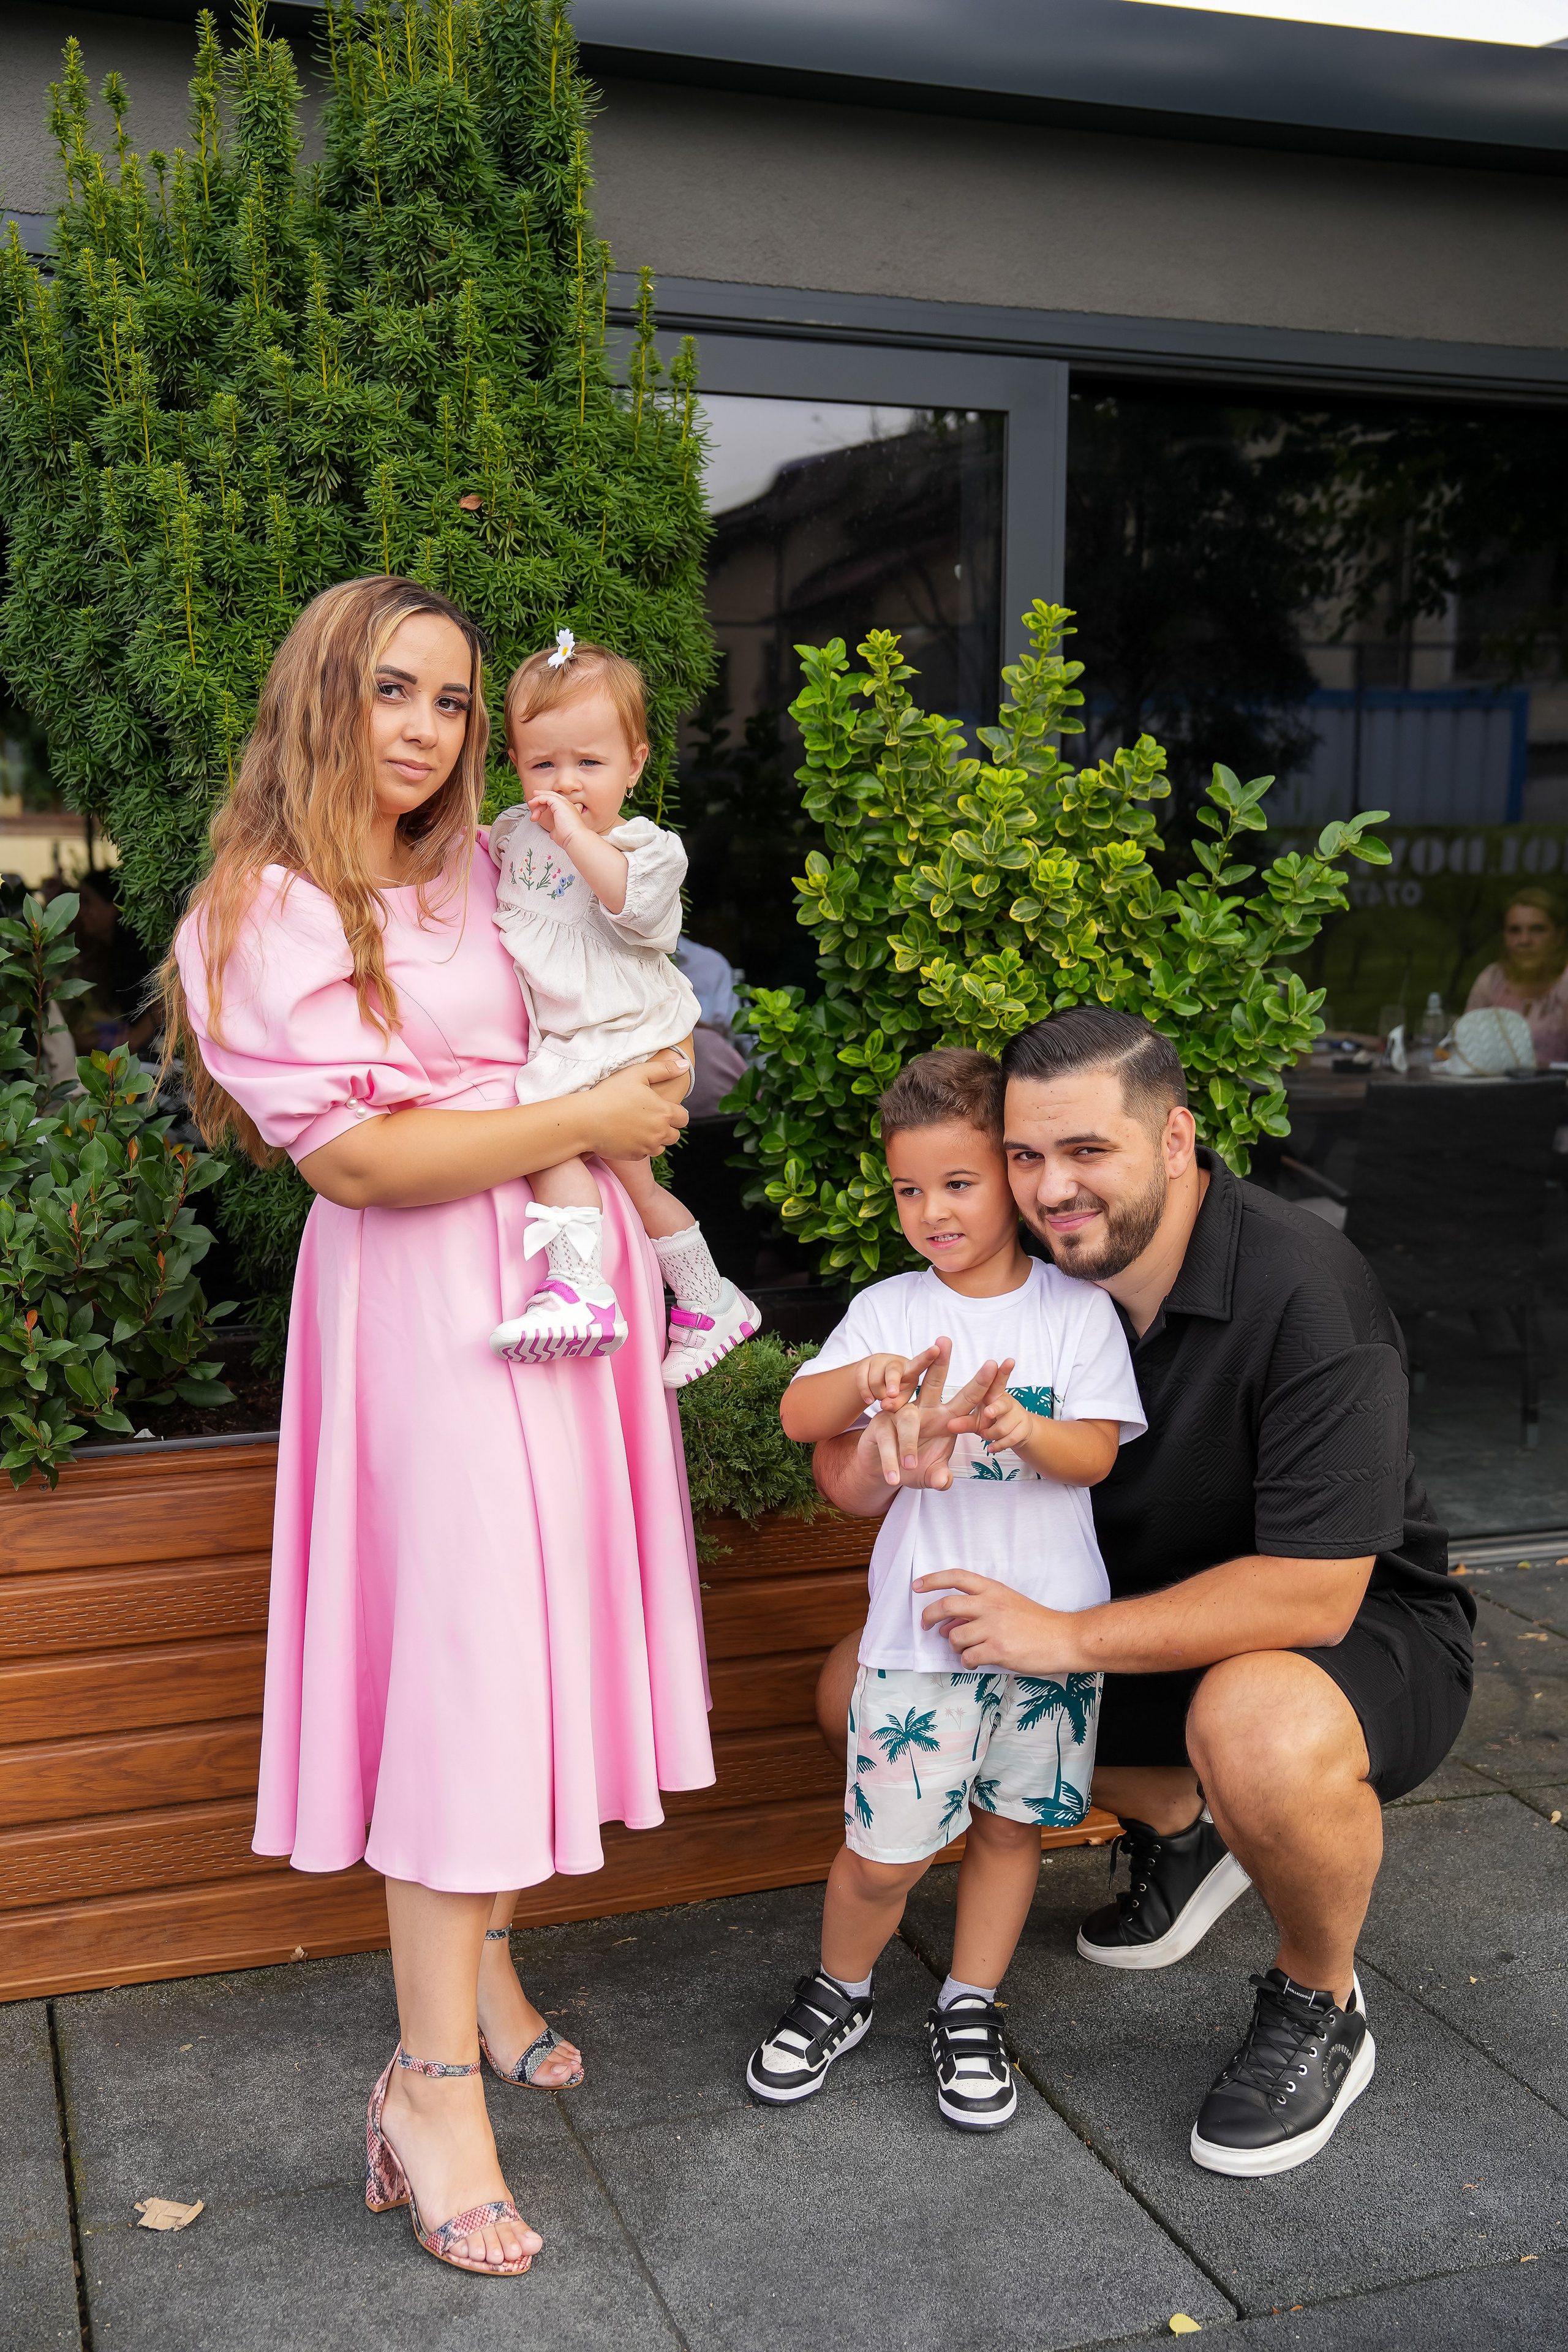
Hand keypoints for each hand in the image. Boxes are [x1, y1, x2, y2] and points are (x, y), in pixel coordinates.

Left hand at [527, 788, 586, 845]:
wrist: (575, 839)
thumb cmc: (568, 838)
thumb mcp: (559, 833)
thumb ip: (555, 829)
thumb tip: (552, 832)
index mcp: (569, 812)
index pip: (558, 802)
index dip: (548, 802)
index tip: (539, 808)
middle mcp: (568, 806)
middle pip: (553, 796)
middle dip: (542, 797)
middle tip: (533, 801)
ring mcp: (565, 803)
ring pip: (549, 795)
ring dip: (538, 799)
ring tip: (531, 804)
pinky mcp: (560, 803)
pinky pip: (546, 797)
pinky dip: (538, 799)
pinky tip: (533, 803)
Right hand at [580, 1054, 689, 1158]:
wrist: (585, 1120)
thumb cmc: (610, 1093)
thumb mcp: (637, 1073)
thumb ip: (664, 1069)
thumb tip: (685, 1065)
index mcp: (664, 1112)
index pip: (683, 1118)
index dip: (676, 1113)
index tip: (663, 1108)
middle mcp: (659, 1132)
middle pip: (674, 1135)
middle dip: (667, 1127)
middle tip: (650, 1117)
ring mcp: (647, 1146)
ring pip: (660, 1146)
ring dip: (655, 1139)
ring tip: (638, 1127)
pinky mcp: (634, 1156)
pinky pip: (644, 1154)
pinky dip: (640, 1146)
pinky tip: (627, 1135)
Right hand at [855, 1342, 1004, 1490]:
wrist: (883, 1471)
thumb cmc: (913, 1466)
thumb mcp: (931, 1474)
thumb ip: (940, 1476)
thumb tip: (944, 1480)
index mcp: (945, 1418)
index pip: (967, 1398)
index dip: (981, 1383)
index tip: (995, 1363)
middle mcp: (923, 1411)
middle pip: (932, 1383)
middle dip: (939, 1362)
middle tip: (943, 1342)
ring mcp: (898, 1415)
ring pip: (906, 1420)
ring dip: (909, 1444)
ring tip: (910, 1466)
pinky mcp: (879, 1426)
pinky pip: (887, 1442)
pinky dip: (891, 1462)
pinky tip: (894, 1477)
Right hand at [855, 1346, 940, 1417]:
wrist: (875, 1383)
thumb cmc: (897, 1389)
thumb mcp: (903, 1398)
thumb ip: (898, 1404)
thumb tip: (886, 1404)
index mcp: (911, 1370)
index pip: (921, 1363)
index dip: (928, 1356)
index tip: (936, 1349)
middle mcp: (896, 1362)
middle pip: (893, 1372)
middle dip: (892, 1383)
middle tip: (891, 1394)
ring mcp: (879, 1361)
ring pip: (875, 1381)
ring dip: (877, 1394)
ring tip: (881, 1397)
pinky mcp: (864, 1364)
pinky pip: (862, 1380)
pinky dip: (865, 1393)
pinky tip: (869, 1399)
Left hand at [913, 1567, 1083, 1671]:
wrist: (1063, 1638)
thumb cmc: (1036, 1623)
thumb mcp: (1007, 1605)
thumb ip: (978, 1611)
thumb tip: (946, 1626)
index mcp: (993, 1590)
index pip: (956, 1577)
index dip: (933, 1579)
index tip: (917, 1586)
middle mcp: (990, 1605)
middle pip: (946, 1605)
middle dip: (929, 1615)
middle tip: (925, 1625)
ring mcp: (993, 1627)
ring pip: (955, 1636)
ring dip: (954, 1646)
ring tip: (966, 1651)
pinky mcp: (998, 1649)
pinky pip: (968, 1657)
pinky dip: (966, 1662)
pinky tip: (974, 1662)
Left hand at [970, 1361, 1032, 1456]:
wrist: (1014, 1432)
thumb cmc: (990, 1420)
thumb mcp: (975, 1420)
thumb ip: (963, 1421)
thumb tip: (949, 1425)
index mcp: (993, 1394)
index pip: (998, 1381)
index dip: (1003, 1372)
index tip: (1009, 1361)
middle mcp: (1006, 1402)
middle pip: (1002, 1405)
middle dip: (995, 1408)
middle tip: (988, 1412)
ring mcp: (1017, 1415)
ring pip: (1003, 1427)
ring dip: (991, 1434)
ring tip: (985, 1435)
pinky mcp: (1023, 1429)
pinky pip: (1010, 1439)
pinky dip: (998, 1445)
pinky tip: (992, 1447)